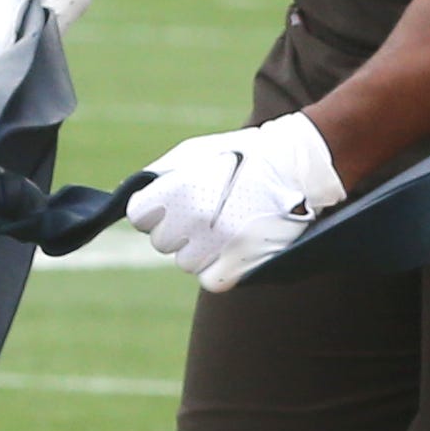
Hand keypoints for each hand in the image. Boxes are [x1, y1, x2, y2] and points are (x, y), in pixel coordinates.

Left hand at [127, 112, 345, 291]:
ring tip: (224, 224)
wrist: (299, 168)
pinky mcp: (242, 266)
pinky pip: (210, 279)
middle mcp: (197, 219)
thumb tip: (130, 199)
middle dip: (177, 229)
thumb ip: (159, 175)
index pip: (139, 215)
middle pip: (161, 242)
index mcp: (181, 189)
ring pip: (185, 262)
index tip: (171, 203)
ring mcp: (220, 245)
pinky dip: (218, 267)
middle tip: (206, 211)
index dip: (153, 210)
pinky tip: (232, 245)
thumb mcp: (196, 151)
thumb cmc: (243, 156)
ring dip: (199, 248)